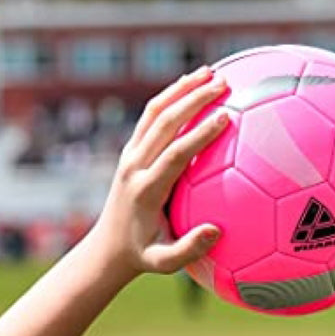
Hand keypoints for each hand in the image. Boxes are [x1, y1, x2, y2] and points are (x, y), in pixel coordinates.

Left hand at [91, 66, 229, 278]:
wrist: (108, 247)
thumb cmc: (142, 256)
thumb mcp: (163, 263)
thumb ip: (188, 250)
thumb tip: (216, 231)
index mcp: (146, 189)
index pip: (175, 154)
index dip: (199, 134)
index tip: (226, 118)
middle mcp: (134, 166)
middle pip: (164, 123)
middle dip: (194, 99)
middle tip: (225, 83)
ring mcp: (129, 155)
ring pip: (154, 112)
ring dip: (181, 89)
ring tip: (211, 72)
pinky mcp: (130, 151)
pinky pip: (150, 117)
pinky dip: (171, 97)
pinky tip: (193, 86)